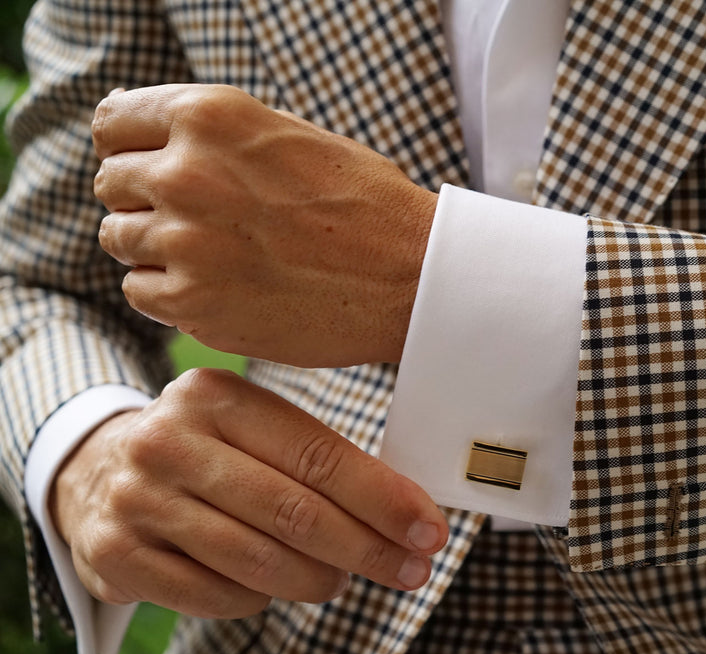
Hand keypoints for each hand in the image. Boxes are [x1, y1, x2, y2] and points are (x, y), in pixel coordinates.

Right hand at [49, 369, 449, 617]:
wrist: (97, 470)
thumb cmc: (208, 451)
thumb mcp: (252, 427)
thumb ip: (317, 458)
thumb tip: (408, 510)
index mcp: (217, 395)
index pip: (319, 455)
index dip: (383, 499)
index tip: (429, 530)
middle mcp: (170, 439)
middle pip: (294, 511)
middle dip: (366, 549)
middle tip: (411, 570)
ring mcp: (137, 497)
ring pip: (257, 560)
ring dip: (318, 580)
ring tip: (341, 581)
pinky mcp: (116, 553)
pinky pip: (215, 596)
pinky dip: (259, 600)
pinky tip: (273, 588)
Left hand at [92, 84, 436, 366]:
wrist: (412, 277)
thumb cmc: (364, 204)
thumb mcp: (289, 136)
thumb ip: (213, 134)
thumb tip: (142, 141)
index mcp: (210, 117)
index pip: (113, 122)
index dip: (131, 146)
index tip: (153, 166)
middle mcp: (186, 173)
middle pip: (111, 182)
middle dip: (144, 198)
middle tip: (200, 219)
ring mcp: (185, 242)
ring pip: (118, 238)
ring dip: (155, 247)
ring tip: (215, 254)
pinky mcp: (193, 303)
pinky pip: (139, 291)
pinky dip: (169, 291)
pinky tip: (219, 286)